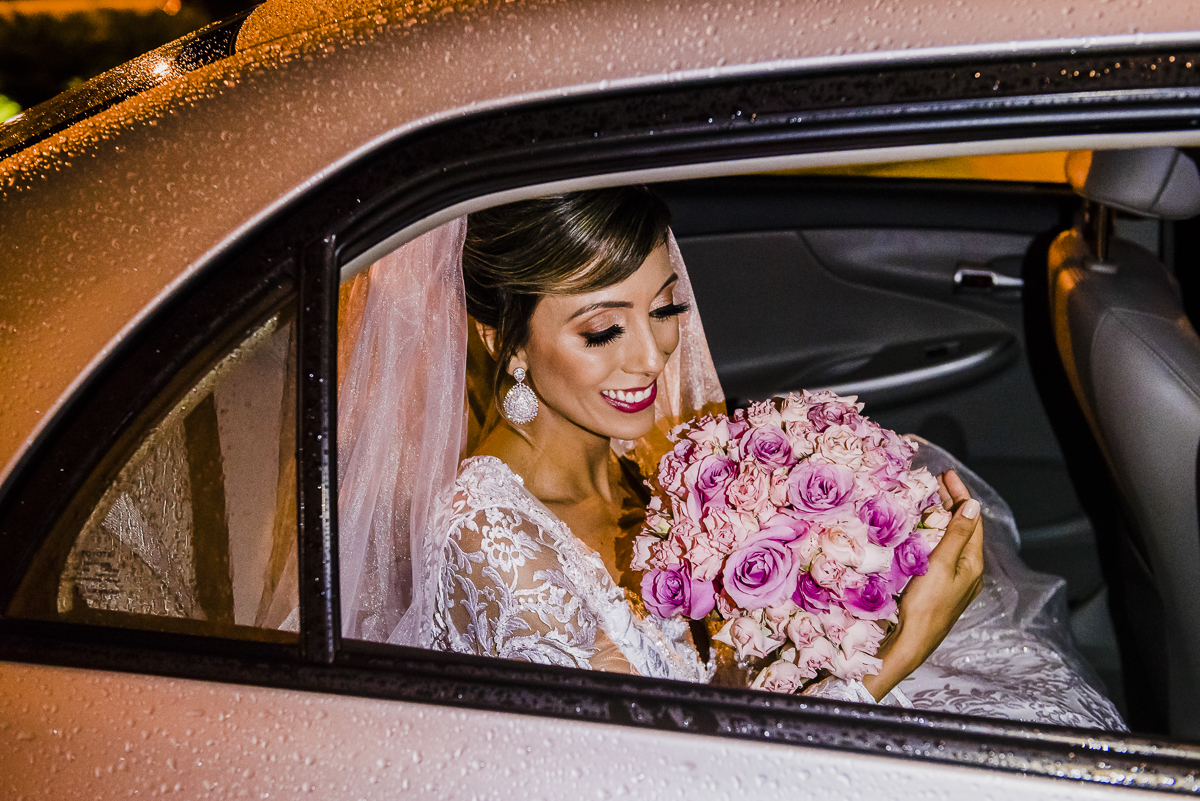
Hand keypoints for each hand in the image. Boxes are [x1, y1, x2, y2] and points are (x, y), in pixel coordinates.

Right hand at [861, 470, 983, 700]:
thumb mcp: (942, 565)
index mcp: (972, 564)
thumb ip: (957, 535)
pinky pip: (937, 552)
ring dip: (938, 518)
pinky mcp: (935, 587)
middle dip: (949, 503)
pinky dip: (929, 535)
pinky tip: (916, 531)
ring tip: (924, 499)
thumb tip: (973, 506)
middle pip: (961, 529)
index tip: (946, 475)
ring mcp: (951, 580)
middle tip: (932, 482)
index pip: (972, 520)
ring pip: (948, 540)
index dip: (960, 495)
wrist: (908, 643)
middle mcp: (965, 572)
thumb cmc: (926, 606)